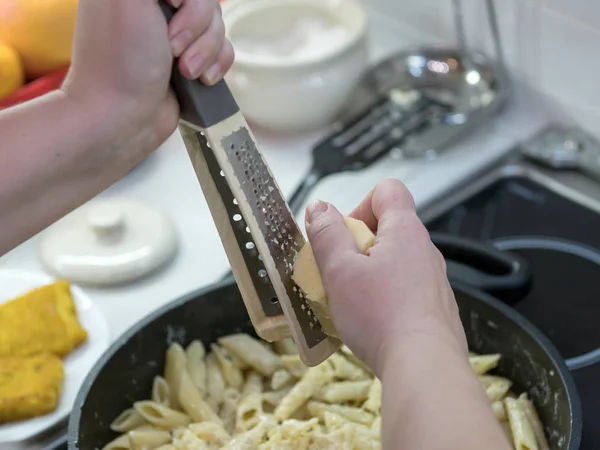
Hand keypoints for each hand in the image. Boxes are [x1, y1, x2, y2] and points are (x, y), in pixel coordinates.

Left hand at [62, 0, 233, 168]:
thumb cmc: (121, 59)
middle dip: (197, 26)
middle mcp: (156, 4)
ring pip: (218, 24)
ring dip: (206, 51)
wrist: (123, 117)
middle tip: (172, 48)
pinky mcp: (191, 60)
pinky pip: (223, 49)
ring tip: (184, 72)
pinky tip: (200, 80)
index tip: (169, 8)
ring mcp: (175, 33)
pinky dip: (217, 64)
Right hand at [305, 179, 466, 374]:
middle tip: (341, 273)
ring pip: (395, 262)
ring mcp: (434, 279)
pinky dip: (386, 297)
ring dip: (370, 274)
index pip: (387, 191)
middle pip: (388, 229)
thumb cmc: (380, 315)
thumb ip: (326, 234)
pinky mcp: (435, 307)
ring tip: (353, 302)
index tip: (343, 234)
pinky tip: (373, 322)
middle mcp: (425, 250)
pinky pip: (405, 289)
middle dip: (358, 246)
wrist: (424, 365)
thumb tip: (319, 208)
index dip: (360, 204)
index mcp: (405, 231)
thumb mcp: (339, 270)